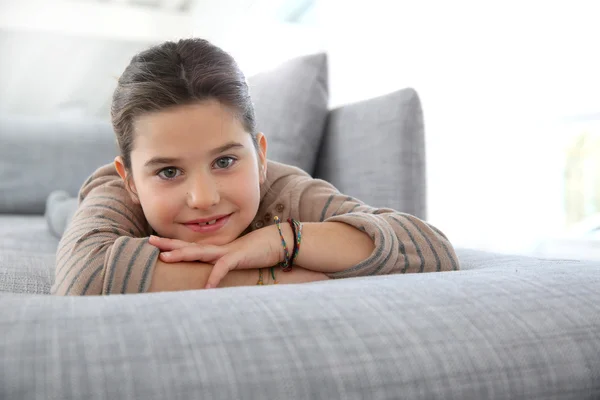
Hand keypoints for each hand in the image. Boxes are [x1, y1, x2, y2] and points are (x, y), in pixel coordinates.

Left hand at [148, 227, 283, 288]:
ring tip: (165, 258)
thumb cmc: (257, 252)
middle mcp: (217, 249)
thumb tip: (212, 277)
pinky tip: (206, 288)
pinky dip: (214, 277)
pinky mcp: (238, 257)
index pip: (190, 247)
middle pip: (189, 246)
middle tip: (150, 241)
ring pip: (200, 252)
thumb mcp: (236, 260)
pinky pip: (223, 267)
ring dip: (182, 254)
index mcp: (215, 250)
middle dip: (169, 244)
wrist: (278, 242)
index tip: (155, 243)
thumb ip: (223, 266)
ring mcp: (227, 252)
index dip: (173, 245)